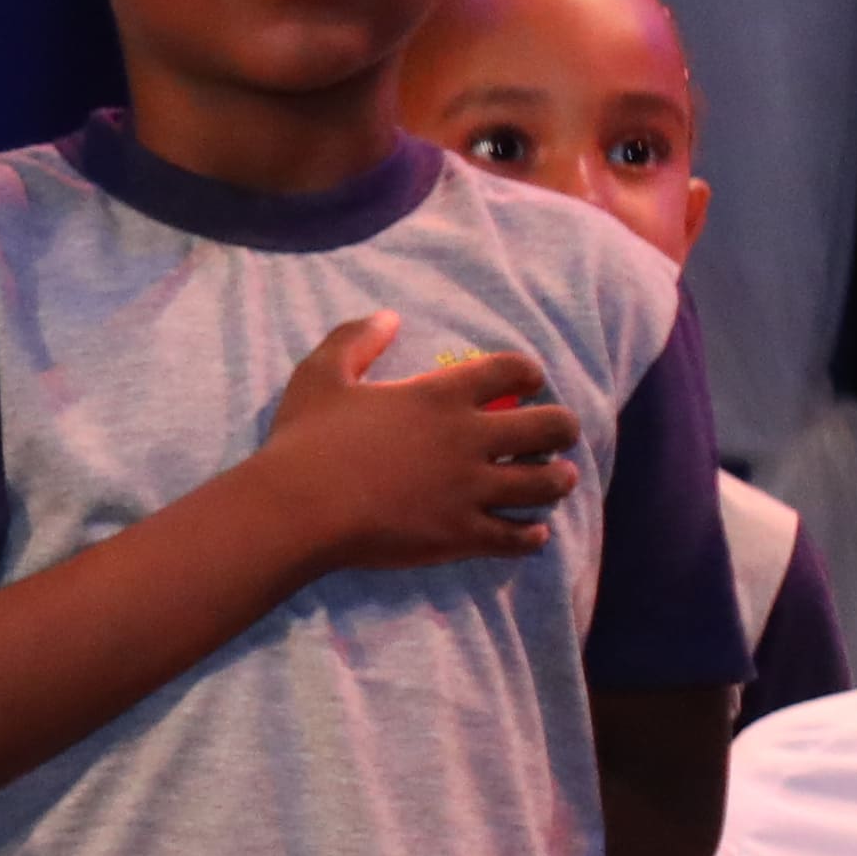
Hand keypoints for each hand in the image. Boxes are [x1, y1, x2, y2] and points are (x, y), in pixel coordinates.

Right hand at [247, 312, 571, 573]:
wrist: (293, 510)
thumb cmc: (304, 441)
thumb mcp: (320, 375)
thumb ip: (355, 339)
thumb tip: (388, 317)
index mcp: (441, 396)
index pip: (514, 370)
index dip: (531, 373)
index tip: (529, 383)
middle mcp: (469, 440)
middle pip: (551, 427)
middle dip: (563, 428)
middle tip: (555, 435)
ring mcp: (469, 491)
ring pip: (546, 483)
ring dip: (557, 480)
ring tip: (554, 480)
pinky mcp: (459, 535)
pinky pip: (516, 537)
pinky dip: (531, 535)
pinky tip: (532, 532)